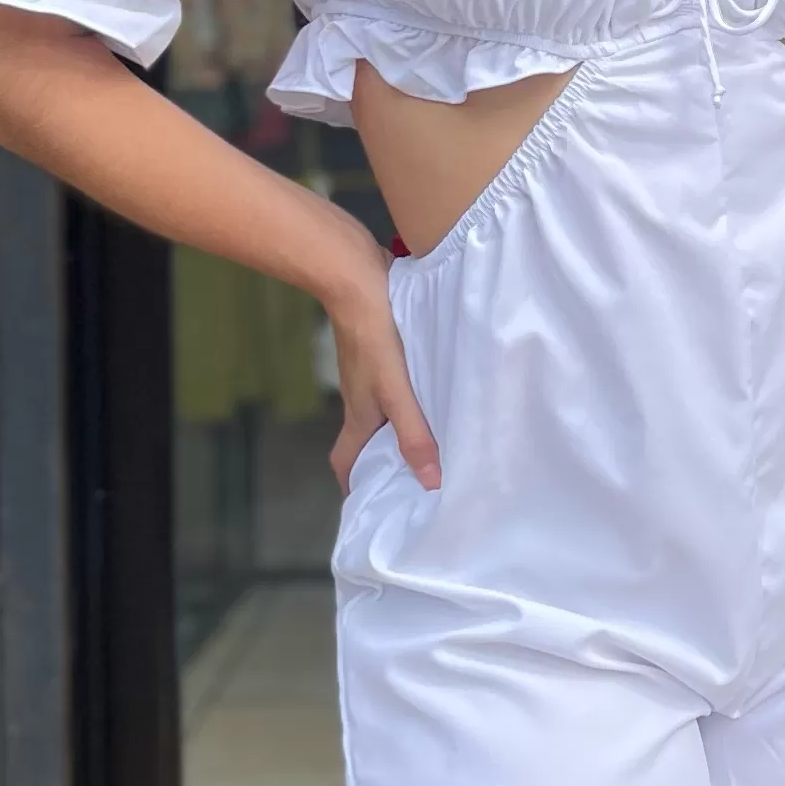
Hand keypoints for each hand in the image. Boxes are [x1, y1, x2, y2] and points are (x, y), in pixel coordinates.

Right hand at [325, 269, 442, 495]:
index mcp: (358, 416)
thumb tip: (429, 482)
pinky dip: (412, 399)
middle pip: (367, 441)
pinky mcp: (382, 353)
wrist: (357, 280)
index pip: (345, 462)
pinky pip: (395, 387)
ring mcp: (369, 376)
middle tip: (420, 478)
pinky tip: (437, 395)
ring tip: (439, 442)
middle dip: (387, 462)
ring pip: (384, 413)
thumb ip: (413, 433)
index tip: (376, 505)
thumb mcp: (396, 391)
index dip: (355, 486)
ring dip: (403, 430)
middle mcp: (361, 400)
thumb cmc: (373, 339)